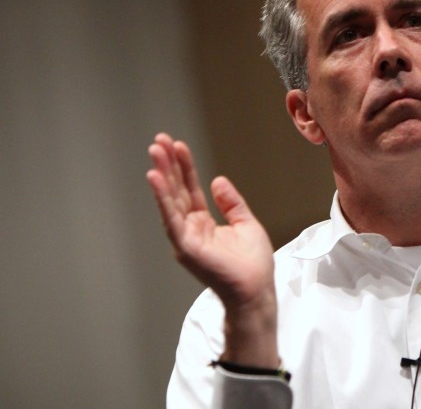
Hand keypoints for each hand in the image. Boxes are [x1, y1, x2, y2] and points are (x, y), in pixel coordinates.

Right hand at [146, 133, 278, 365]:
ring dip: (162, 175)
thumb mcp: (245, 223)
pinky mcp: (185, 246)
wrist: (256, 289)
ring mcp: (185, 237)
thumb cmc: (253, 263)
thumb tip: (217, 180)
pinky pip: (171, 217)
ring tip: (155, 151)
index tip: (177, 145)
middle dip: (168, 165)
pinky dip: (162, 197)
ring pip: (170, 200)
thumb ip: (231, 203)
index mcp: (203, 223)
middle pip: (176, 190)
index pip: (190, 189)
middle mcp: (190, 228)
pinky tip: (156, 178)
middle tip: (159, 140)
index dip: (184, 167)